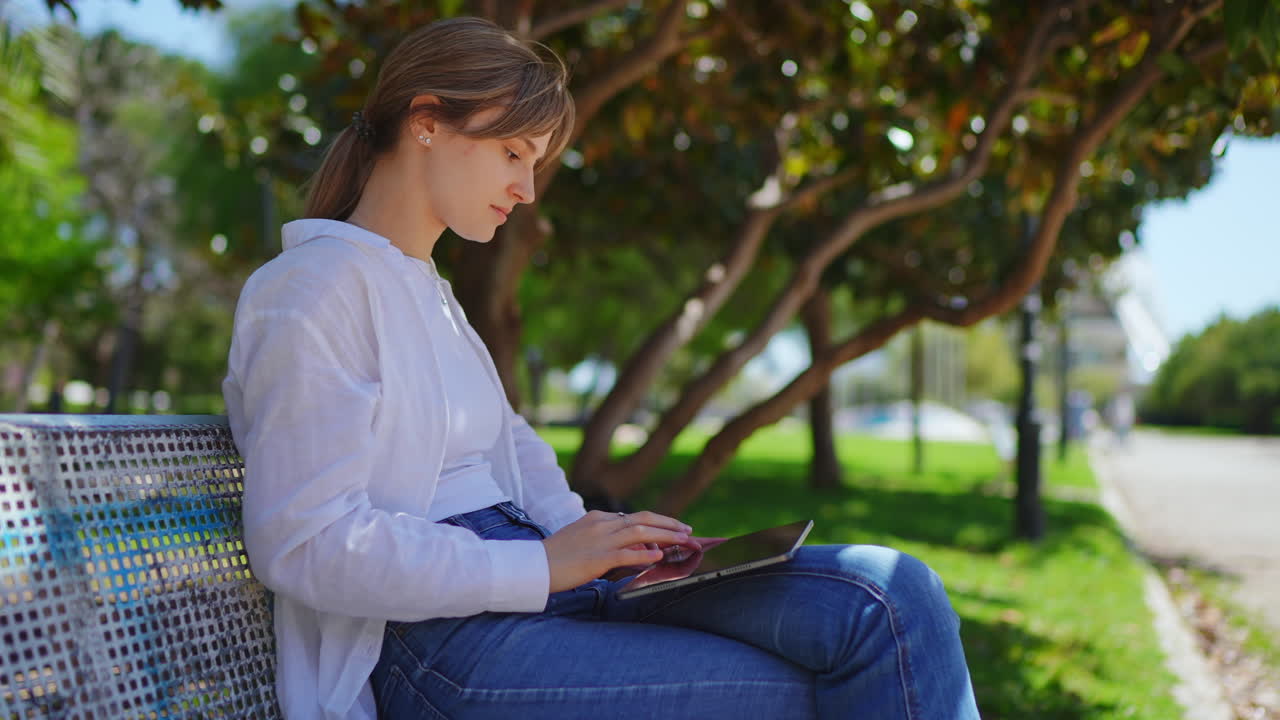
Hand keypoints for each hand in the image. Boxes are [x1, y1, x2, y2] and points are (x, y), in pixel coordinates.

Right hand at [541, 510, 692, 592]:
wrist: (534, 566)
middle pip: (643, 520)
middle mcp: (602, 524)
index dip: (658, 522)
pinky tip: (660, 556)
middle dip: (669, 524)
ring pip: (641, 533)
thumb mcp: (583, 541)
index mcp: (598, 518)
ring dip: (666, 536)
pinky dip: (646, 554)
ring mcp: (600, 540)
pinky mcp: (598, 558)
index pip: (634, 517)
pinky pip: (627, 554)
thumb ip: (609, 543)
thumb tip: (640, 551)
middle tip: (687, 531)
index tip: (673, 528)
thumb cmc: (557, 558)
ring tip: (684, 540)